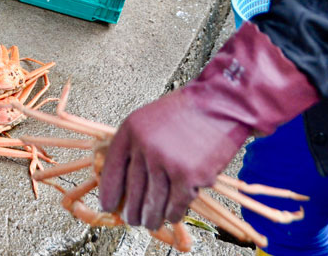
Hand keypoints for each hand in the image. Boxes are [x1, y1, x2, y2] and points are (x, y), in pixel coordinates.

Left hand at [98, 21, 318, 229]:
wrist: (219, 105)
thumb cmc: (185, 113)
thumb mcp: (148, 120)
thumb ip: (135, 146)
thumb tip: (125, 180)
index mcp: (130, 131)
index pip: (113, 168)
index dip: (108, 191)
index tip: (108, 206)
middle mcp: (145, 147)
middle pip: (133, 190)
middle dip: (131, 211)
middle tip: (132, 220)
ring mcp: (166, 162)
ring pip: (153, 201)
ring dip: (151, 217)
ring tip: (150, 223)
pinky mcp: (188, 176)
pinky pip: (176, 204)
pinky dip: (173, 214)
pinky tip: (170, 216)